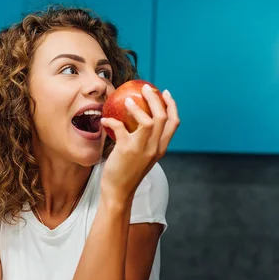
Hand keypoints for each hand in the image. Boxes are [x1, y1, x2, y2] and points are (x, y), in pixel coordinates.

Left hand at [100, 84, 179, 201]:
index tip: (164, 93)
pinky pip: (120, 128)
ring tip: (127, 101)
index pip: (174, 123)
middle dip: (155, 99)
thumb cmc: (128, 172)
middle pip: (162, 117)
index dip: (171, 105)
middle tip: (146, 88)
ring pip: (148, 121)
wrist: (119, 191)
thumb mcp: (142, 156)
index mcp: (161, 148)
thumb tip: (136, 119)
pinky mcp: (127, 150)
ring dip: (137, 107)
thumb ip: (144, 140)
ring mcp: (143, 149)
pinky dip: (111, 122)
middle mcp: (156, 148)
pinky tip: (105, 120)